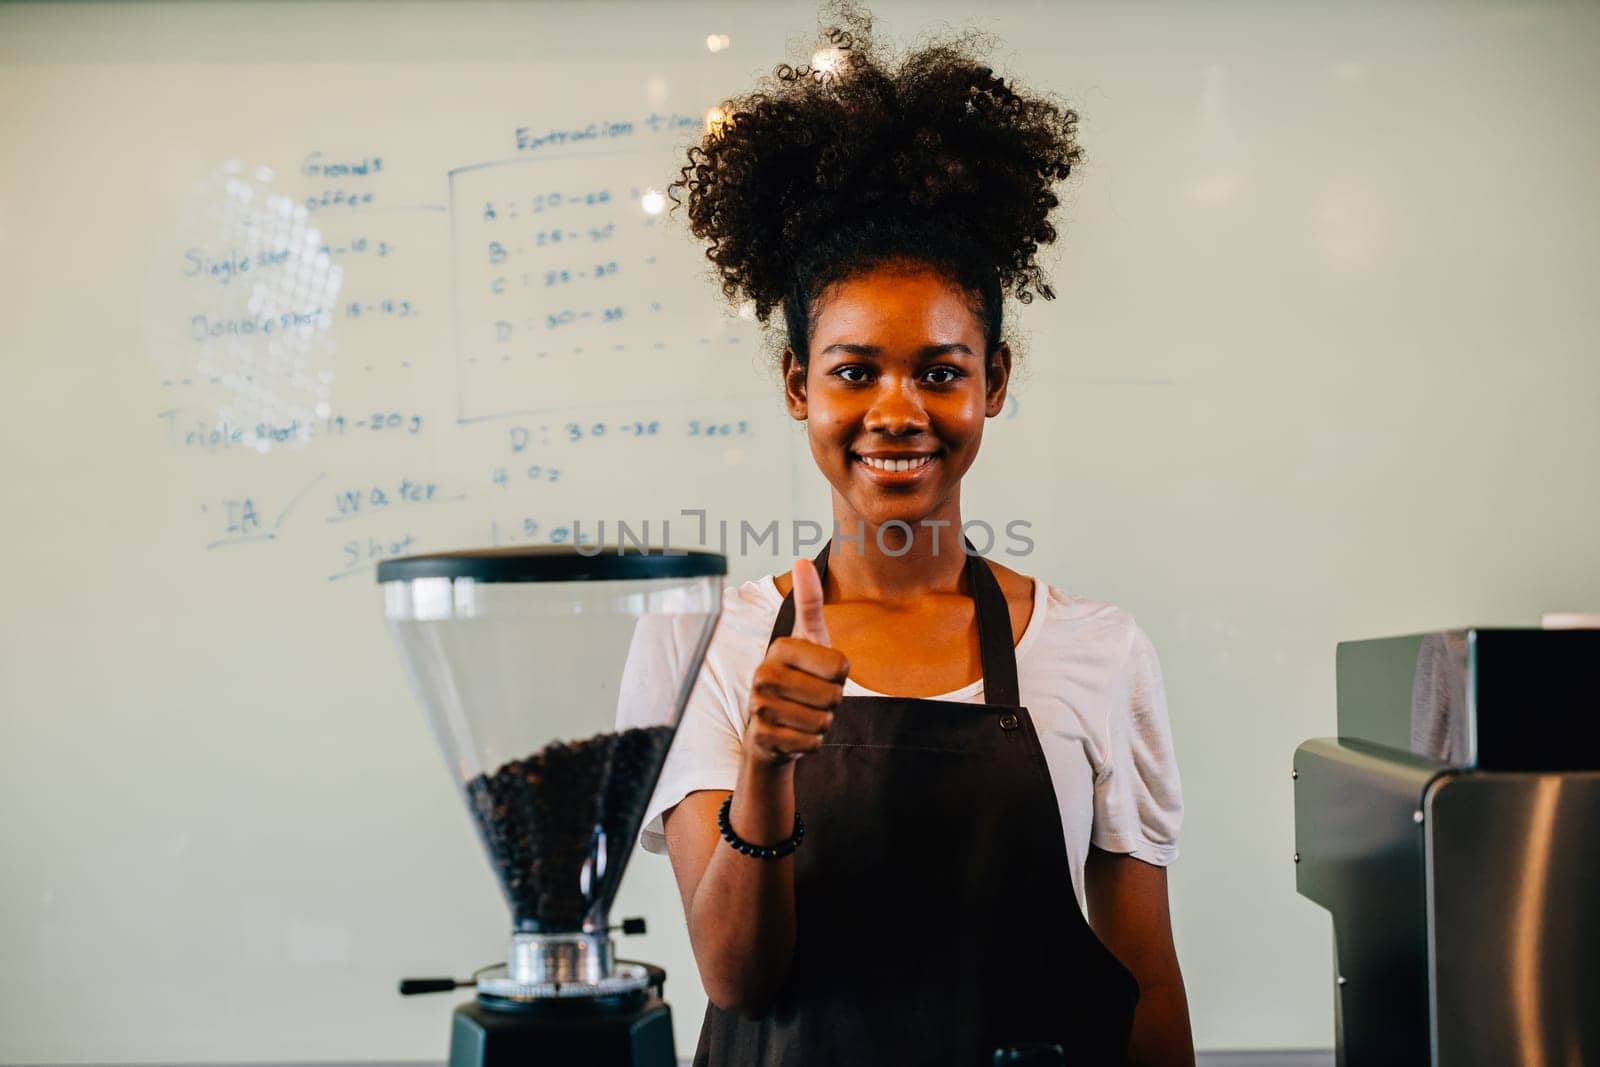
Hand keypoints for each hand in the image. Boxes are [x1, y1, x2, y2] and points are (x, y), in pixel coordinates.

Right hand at [743, 557, 849, 768]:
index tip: (819, 673)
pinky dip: (810, 743)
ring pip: (822, 722)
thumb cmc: (798, 677)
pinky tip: (794, 732)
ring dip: (821, 723)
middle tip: (812, 698)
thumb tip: (802, 560)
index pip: (840, 666)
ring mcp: (759, 706)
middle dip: (832, 703)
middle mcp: (764, 673)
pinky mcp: (762, 736)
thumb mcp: (809, 638)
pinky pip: (810, 744)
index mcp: (780, 646)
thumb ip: (809, 602)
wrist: (770, 727)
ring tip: (802, 714)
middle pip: (833, 697)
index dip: (840, 676)